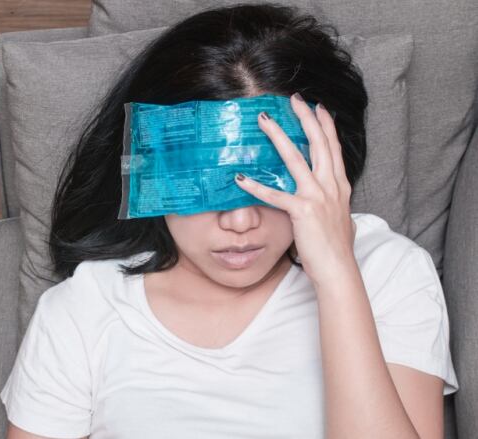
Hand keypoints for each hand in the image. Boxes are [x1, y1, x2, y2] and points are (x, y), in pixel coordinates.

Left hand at [233, 93, 356, 282]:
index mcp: (340, 187)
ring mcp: (318, 197)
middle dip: (306, 119)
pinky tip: (240, 178)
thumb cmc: (335, 248)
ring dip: (278, 137)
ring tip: (264, 121)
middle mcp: (331, 186)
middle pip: (318, 144)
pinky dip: (257, 186)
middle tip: (294, 99)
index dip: (325, 126)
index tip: (318, 107)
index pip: (333, 148)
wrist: (338, 270)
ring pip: (296, 159)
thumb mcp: (339, 219)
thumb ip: (332, 203)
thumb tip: (329, 200)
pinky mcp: (302, 212)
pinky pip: (275, 195)